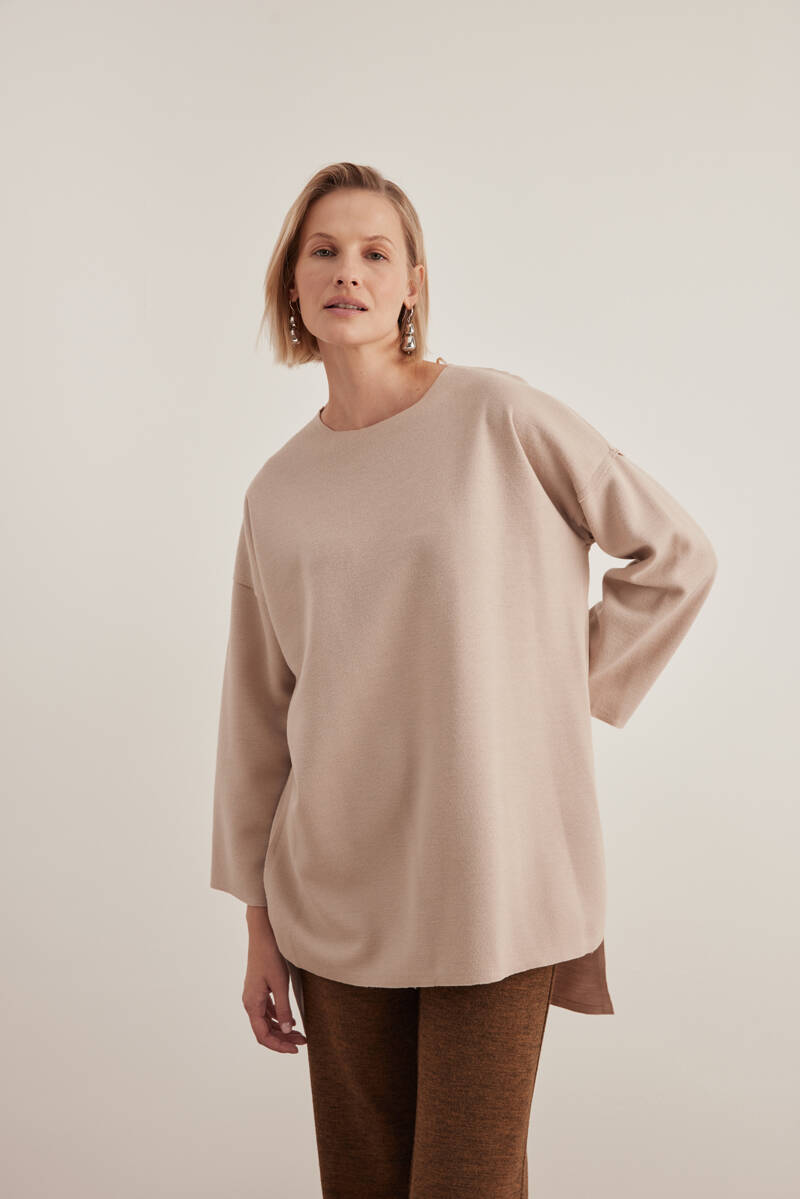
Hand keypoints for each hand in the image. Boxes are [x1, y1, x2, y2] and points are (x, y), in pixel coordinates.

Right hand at [242, 909, 307, 1053]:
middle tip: (303, 1042)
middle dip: (282, 1039)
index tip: (296, 1049)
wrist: (263, 934)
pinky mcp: (258, 989)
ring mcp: (253, 996)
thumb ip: (282, 1008)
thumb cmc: (270, 956)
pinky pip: (267, 1010)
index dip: (278, 1046)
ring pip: (266, 1021)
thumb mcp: (280, 984)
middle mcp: (250, 1002)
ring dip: (281, 1030)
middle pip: (264, 1030)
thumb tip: (285, 1031)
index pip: (263, 1035)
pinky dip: (278, 1018)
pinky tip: (290, 1020)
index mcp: (252, 1004)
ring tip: (300, 1034)